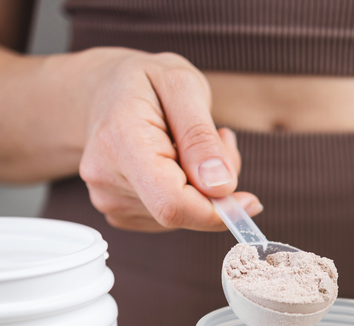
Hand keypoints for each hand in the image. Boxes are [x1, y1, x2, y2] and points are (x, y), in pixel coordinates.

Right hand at [79, 51, 261, 231]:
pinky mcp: (119, 212)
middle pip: (181, 212)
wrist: (104, 89)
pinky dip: (190, 195)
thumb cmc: (145, 81)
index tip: (250, 200)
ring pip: (182, 216)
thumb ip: (201, 136)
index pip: (171, 203)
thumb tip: (221, 186)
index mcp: (119, 141)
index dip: (216, 212)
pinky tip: (181, 161)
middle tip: (220, 139)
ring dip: (205, 189)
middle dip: (216, 188)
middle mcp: (105, 178)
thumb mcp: (182, 84)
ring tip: (194, 142)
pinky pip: (171, 216)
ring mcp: (108, 199)